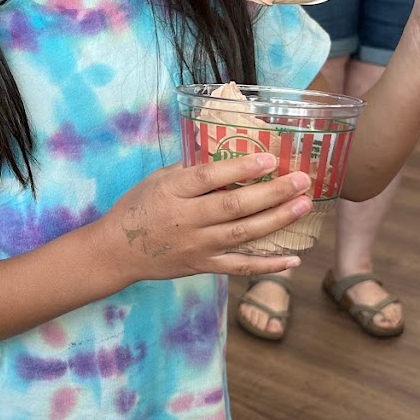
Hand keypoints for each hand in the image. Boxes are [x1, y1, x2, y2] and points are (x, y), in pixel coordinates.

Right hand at [106, 153, 313, 283]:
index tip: (268, 158)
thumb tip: (226, 152)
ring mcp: (197, 246)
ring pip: (243, 234)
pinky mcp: (203, 266)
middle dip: (272, 192)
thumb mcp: (156, 180)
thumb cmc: (136, 208)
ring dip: (277, 220)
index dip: (240, 168)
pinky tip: (294, 259)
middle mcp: (187, 220)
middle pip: (234, 206)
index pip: (209, 178)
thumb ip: (189, 169)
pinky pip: (240, 267)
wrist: (116, 252)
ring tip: (304, 205)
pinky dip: (268, 265)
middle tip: (302, 180)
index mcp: (172, 192)